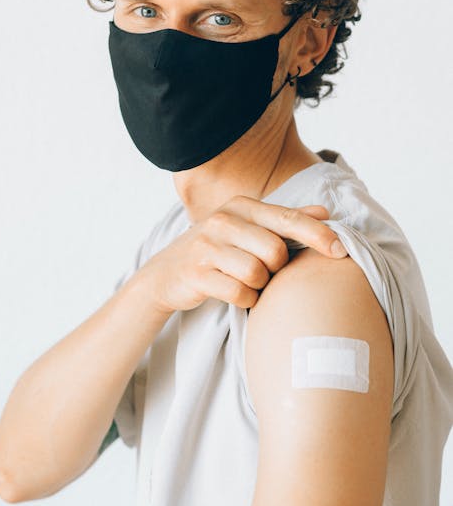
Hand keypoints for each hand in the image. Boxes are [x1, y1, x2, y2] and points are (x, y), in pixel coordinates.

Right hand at [140, 194, 346, 313]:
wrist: (166, 274)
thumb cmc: (216, 251)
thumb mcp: (247, 229)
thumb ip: (284, 221)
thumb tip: (325, 213)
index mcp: (241, 206)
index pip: (288, 219)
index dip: (318, 234)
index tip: (340, 250)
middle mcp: (223, 220)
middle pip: (276, 251)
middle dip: (276, 268)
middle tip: (263, 271)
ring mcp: (207, 246)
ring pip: (257, 273)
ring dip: (259, 285)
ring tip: (245, 281)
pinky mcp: (196, 272)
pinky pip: (239, 293)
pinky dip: (244, 299)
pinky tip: (234, 293)